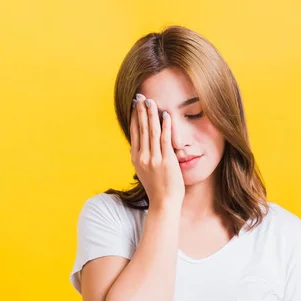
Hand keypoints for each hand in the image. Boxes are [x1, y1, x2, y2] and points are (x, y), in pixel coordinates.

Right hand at [129, 93, 184, 207]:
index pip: (135, 133)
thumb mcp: (143, 172)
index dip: (135, 117)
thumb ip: (139, 159)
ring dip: (151, 115)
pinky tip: (165, 115)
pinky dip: (165, 126)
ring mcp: (154, 159)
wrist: (164, 203)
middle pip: (142, 129)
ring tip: (151, 101)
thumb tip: (134, 148)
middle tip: (140, 97)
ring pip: (152, 132)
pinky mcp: (166, 161)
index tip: (135, 105)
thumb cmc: (157, 189)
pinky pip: (165, 140)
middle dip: (141, 111)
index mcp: (136, 158)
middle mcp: (143, 157)